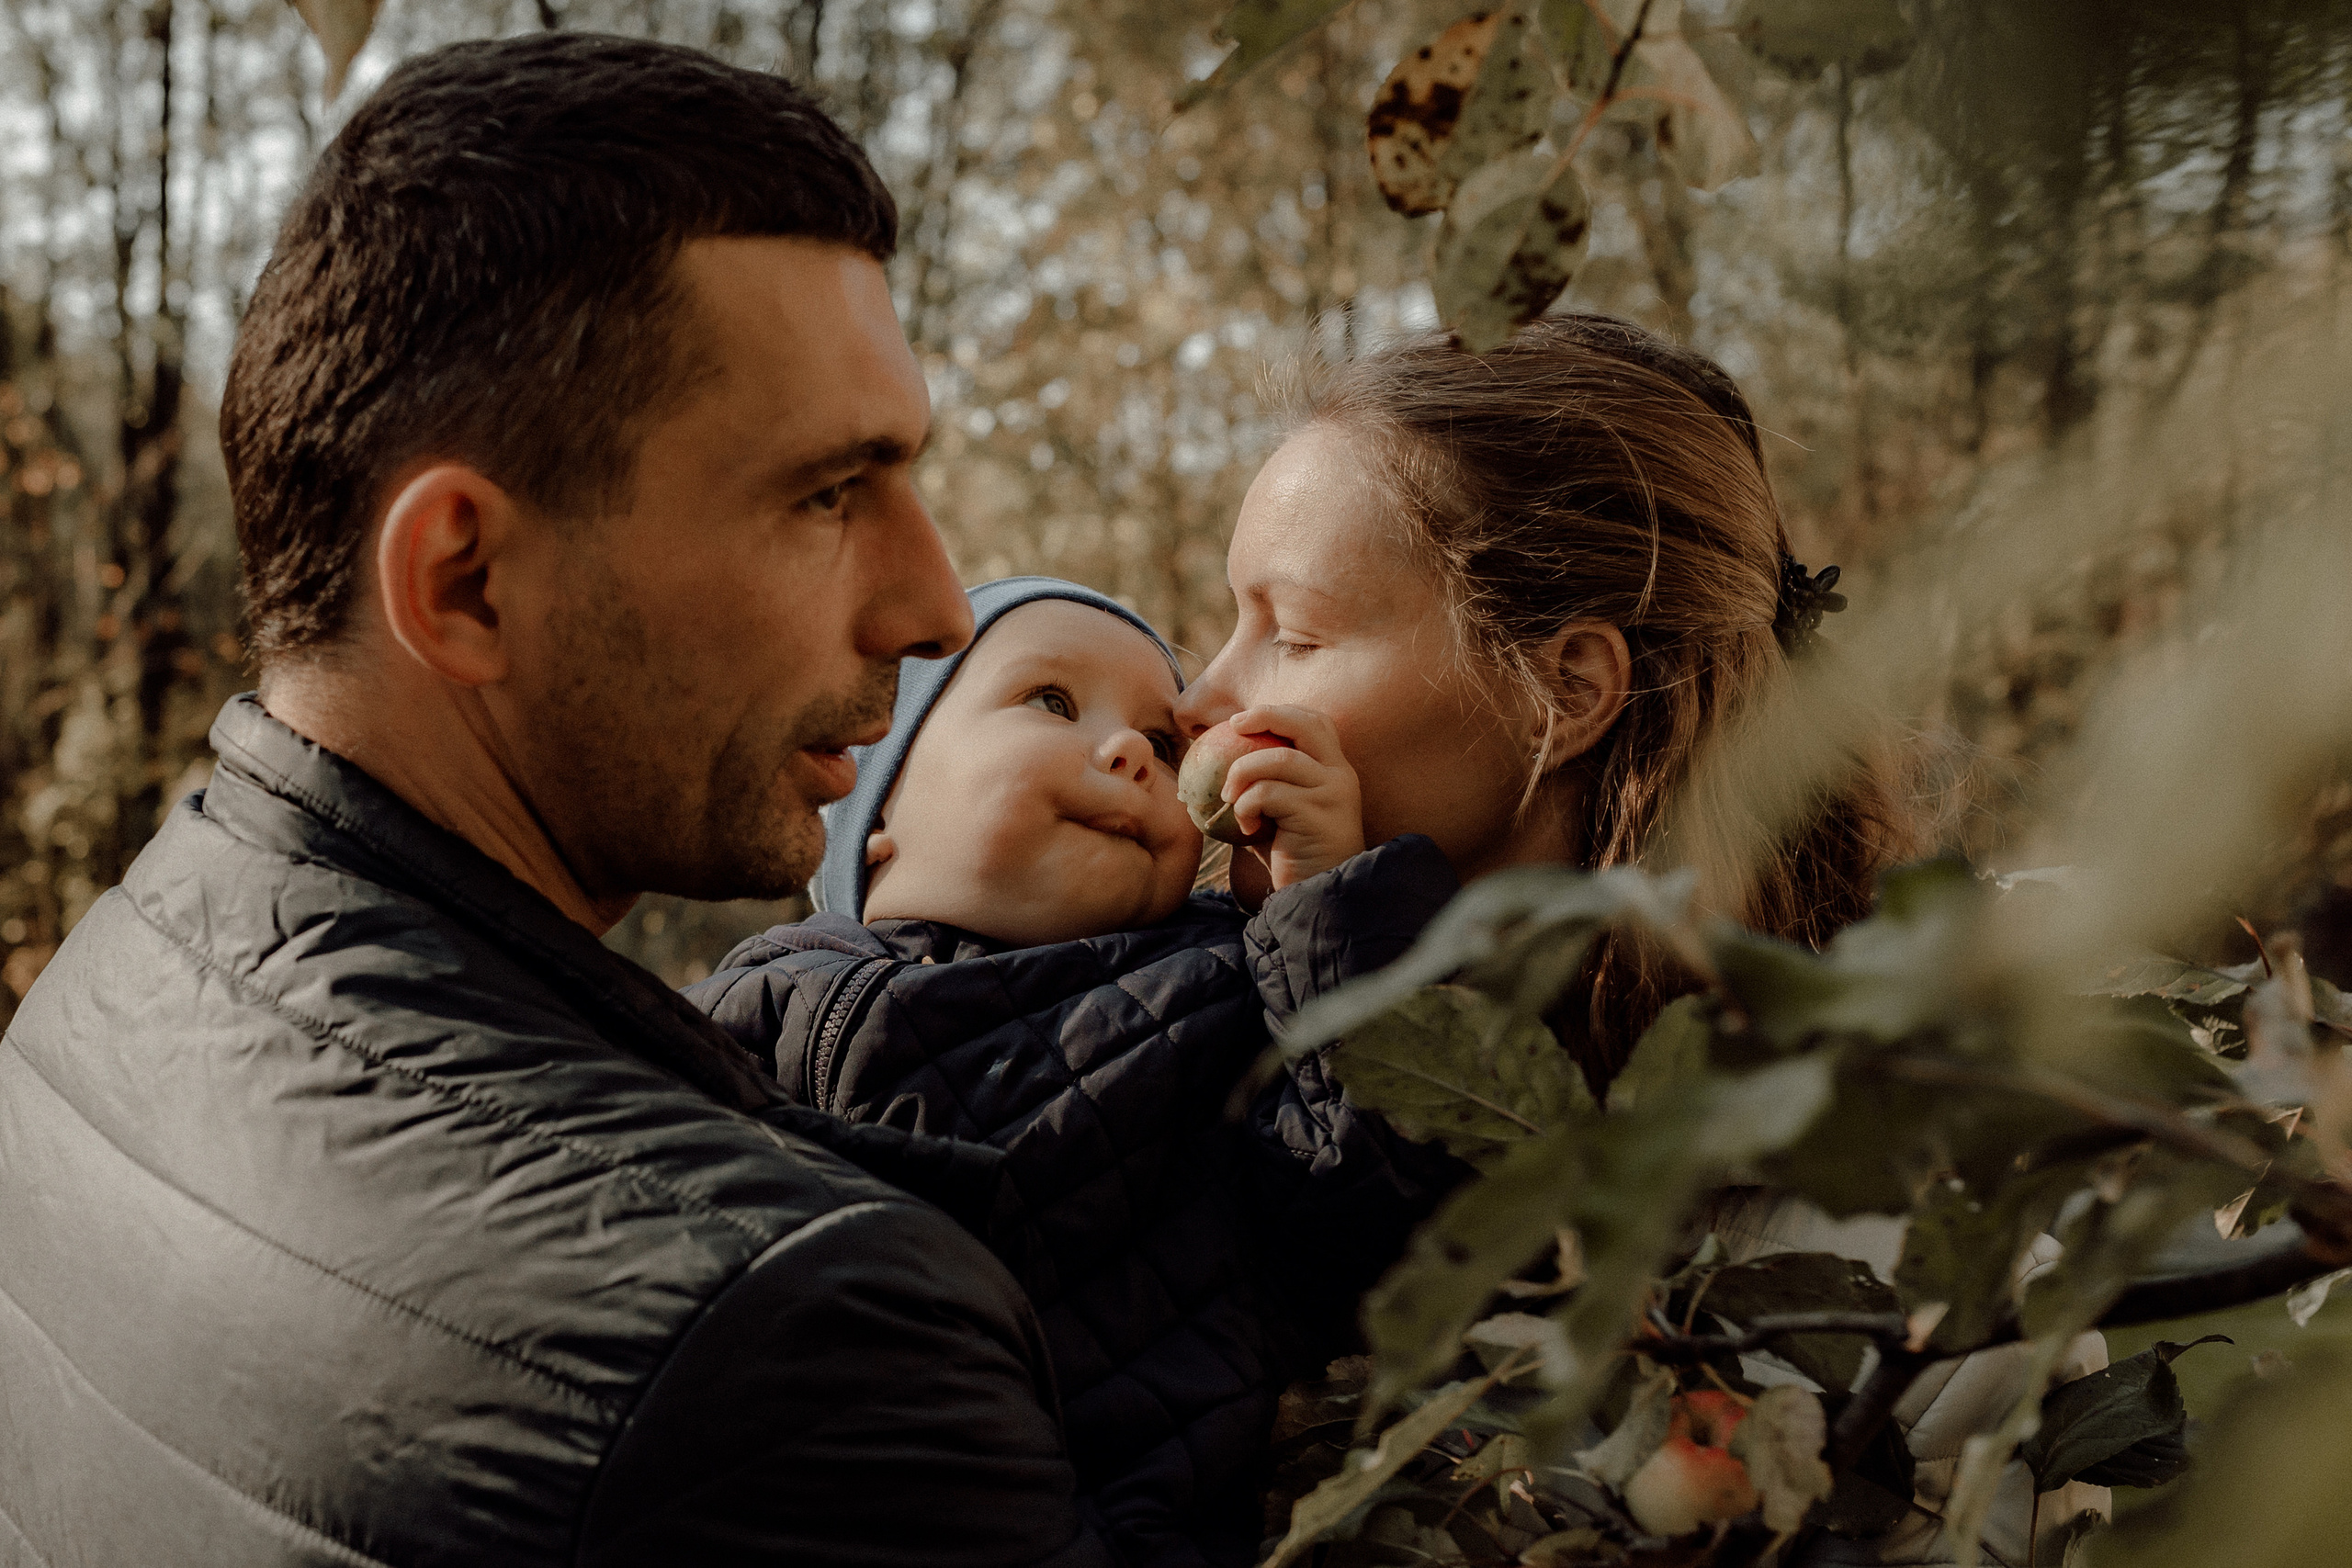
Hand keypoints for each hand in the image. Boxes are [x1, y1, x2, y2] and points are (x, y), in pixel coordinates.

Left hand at [1219, 705, 1364, 891]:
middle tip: (1233, 726)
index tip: (1243, 720)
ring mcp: (1332, 794)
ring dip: (1242, 772)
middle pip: (1306, 725)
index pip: (1315, 722)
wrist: (1315, 895)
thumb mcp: (1281, 809)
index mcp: (1334, 768)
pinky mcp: (1318, 816)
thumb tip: (1219, 756)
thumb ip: (1266, 780)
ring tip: (1228, 796)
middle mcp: (1340, 775)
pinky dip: (1246, 805)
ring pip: (1280, 760)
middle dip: (1266, 717)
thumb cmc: (1291, 853)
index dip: (1280, 712)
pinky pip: (1269, 794)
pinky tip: (1246, 826)